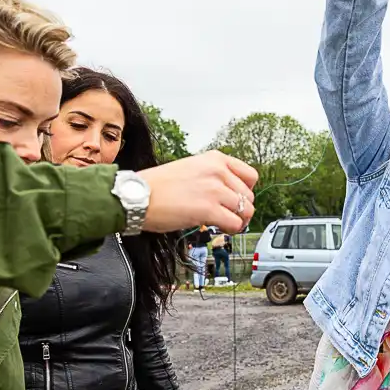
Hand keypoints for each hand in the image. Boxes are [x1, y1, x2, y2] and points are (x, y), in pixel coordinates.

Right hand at [137, 151, 257, 233]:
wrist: (138, 195)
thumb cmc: (158, 186)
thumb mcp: (191, 168)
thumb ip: (213, 176)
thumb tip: (231, 193)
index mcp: (215, 159)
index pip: (250, 176)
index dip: (245, 192)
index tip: (237, 200)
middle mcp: (217, 171)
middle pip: (249, 196)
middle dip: (241, 209)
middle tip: (228, 216)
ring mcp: (214, 190)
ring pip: (246, 211)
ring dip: (238, 221)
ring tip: (224, 223)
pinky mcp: (209, 209)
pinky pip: (236, 223)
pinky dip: (231, 229)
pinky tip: (219, 228)